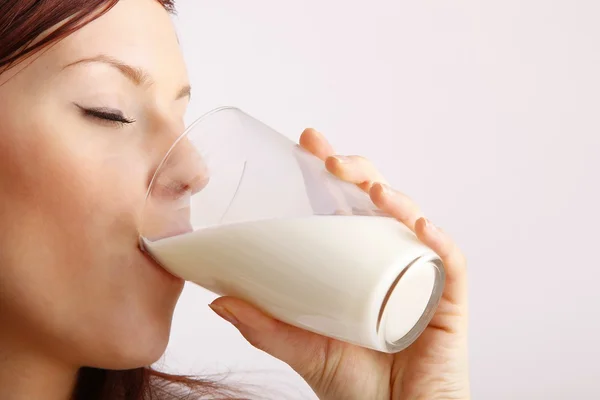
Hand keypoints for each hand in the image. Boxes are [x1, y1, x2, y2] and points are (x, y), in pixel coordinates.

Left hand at [209, 129, 469, 399]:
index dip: (331, 172)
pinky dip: (438, 241)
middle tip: (328, 158)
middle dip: (358, 171)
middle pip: (379, 202)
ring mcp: (420, 275)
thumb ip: (265, 326)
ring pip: (414, 222)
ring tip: (370, 188)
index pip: (346, 206)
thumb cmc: (358, 387)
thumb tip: (218, 299)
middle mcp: (391, 260)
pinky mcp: (447, 301)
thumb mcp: (305, 348)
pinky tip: (421, 226)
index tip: (308, 142)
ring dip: (395, 198)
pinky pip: (450, 264)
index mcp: (359, 264)